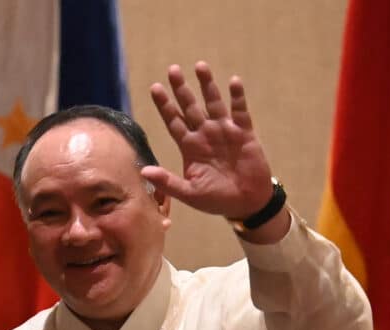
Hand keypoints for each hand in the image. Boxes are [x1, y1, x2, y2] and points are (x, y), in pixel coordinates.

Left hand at [143, 62, 275, 221]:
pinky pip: (240, 112)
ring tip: (200, 66)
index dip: (165, 105)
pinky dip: (237, 98)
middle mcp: (205, 134)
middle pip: (190, 107)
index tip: (155, 88)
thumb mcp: (189, 193)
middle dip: (181, 89)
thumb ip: (167, 181)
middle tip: (172, 69)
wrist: (246, 203)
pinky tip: (233, 82)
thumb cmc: (216, 199)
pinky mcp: (244, 133)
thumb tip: (143, 171)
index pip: (174, 121)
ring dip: (207, 85)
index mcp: (190, 147)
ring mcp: (224, 132)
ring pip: (213, 103)